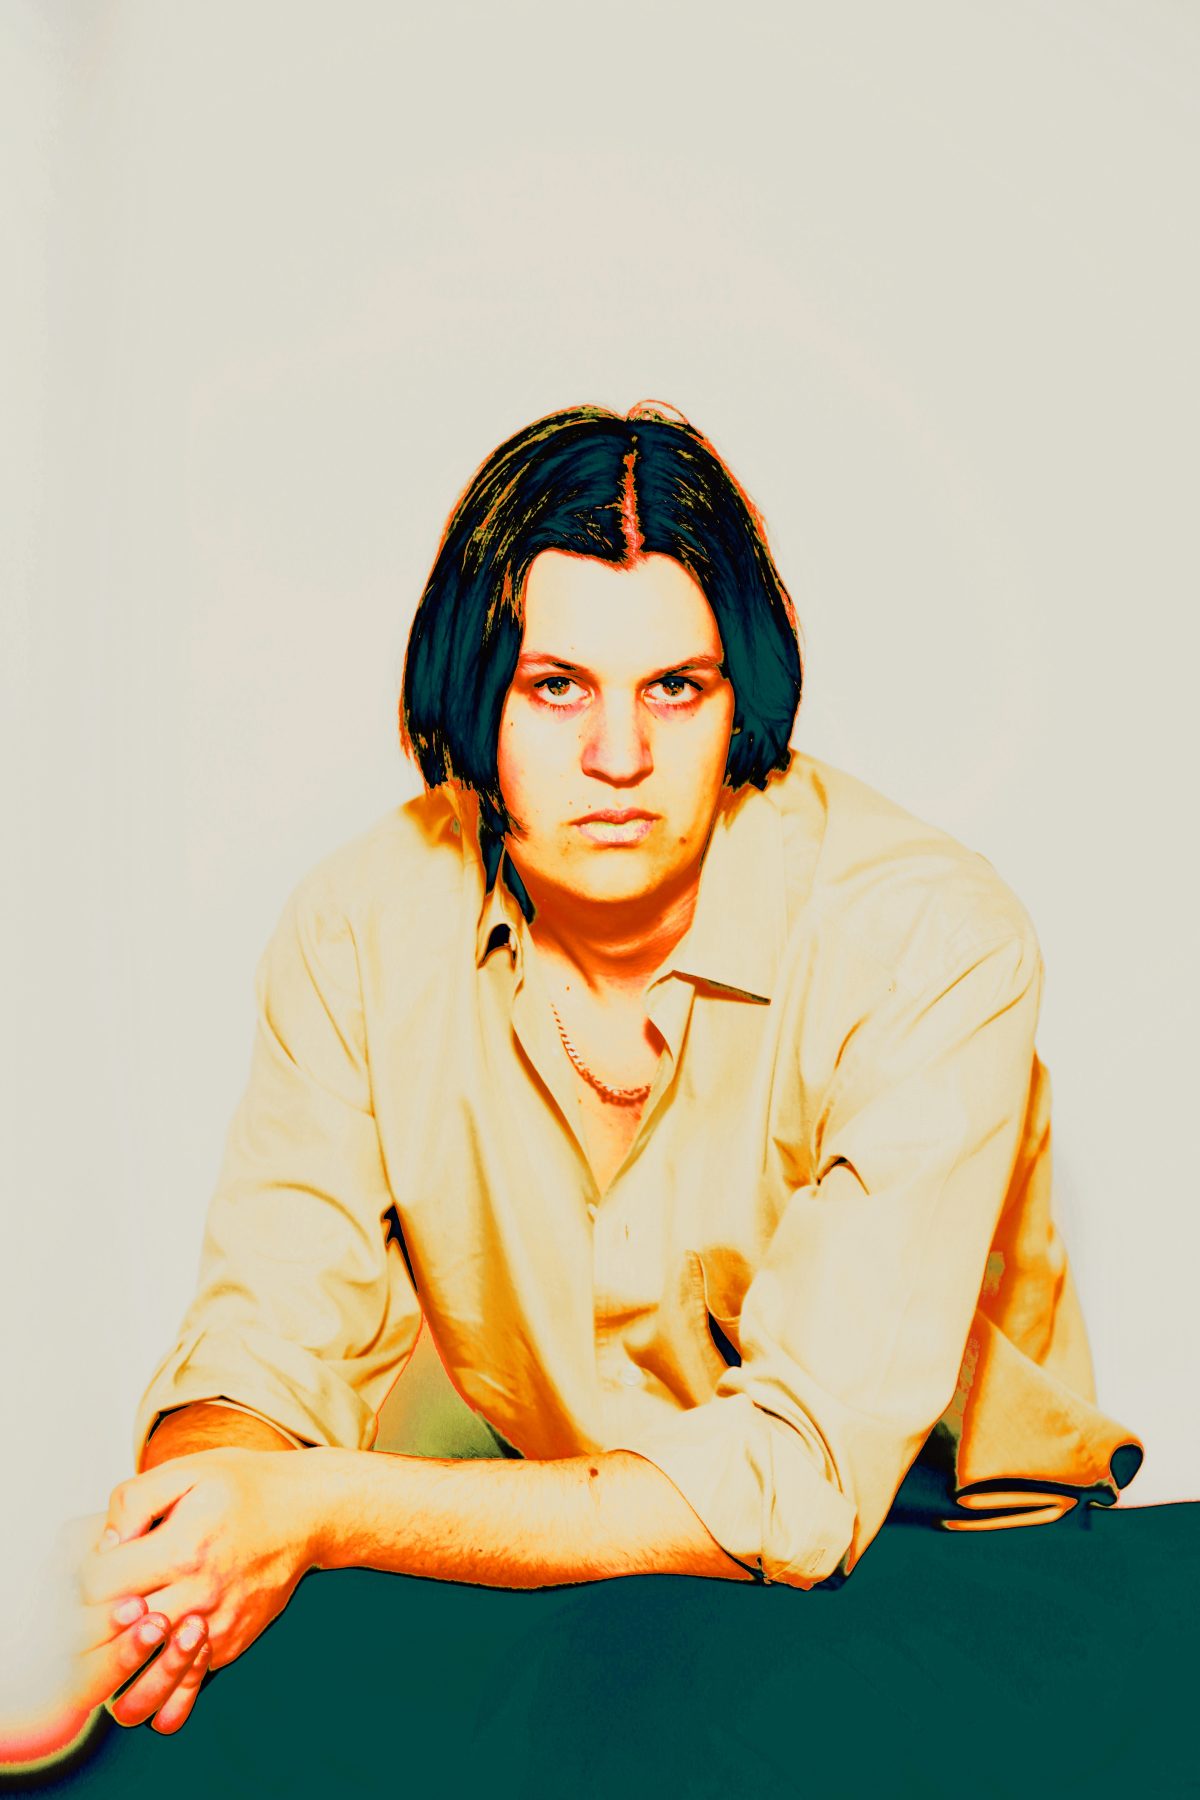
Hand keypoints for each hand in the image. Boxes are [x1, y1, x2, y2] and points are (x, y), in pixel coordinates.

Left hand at [79, 1449, 319, 1726]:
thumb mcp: (187, 1471)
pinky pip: (182, 1685)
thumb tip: (104, 1545)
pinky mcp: (229, 1646)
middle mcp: (199, 1595)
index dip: (84, 1574)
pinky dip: (159, 1683)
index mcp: (182, 1549)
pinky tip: (150, 1660)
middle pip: (116, 1634)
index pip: (99, 1585)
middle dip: (95, 1622)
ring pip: (147, 1676)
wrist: (307, 1512)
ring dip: (122, 1665)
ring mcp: (216, 1626)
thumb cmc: (244, 1488)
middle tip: (102, 1602)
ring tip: (120, 1637)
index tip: (99, 1563)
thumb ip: (134, 1500)